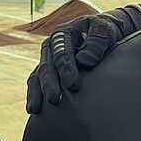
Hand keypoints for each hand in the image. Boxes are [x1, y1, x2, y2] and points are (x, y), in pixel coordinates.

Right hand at [25, 3, 140, 112]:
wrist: (106, 35)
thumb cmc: (107, 32)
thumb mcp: (106, 30)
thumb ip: (97, 41)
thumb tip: (83, 60)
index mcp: (64, 34)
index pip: (62, 51)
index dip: (66, 67)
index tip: (72, 85)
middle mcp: (52, 47)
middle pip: (47, 66)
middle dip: (49, 83)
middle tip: (55, 100)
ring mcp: (49, 60)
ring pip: (38, 76)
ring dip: (38, 92)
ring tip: (36, 109)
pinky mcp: (50, 72)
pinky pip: (37, 83)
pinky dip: (35, 95)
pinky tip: (33, 110)